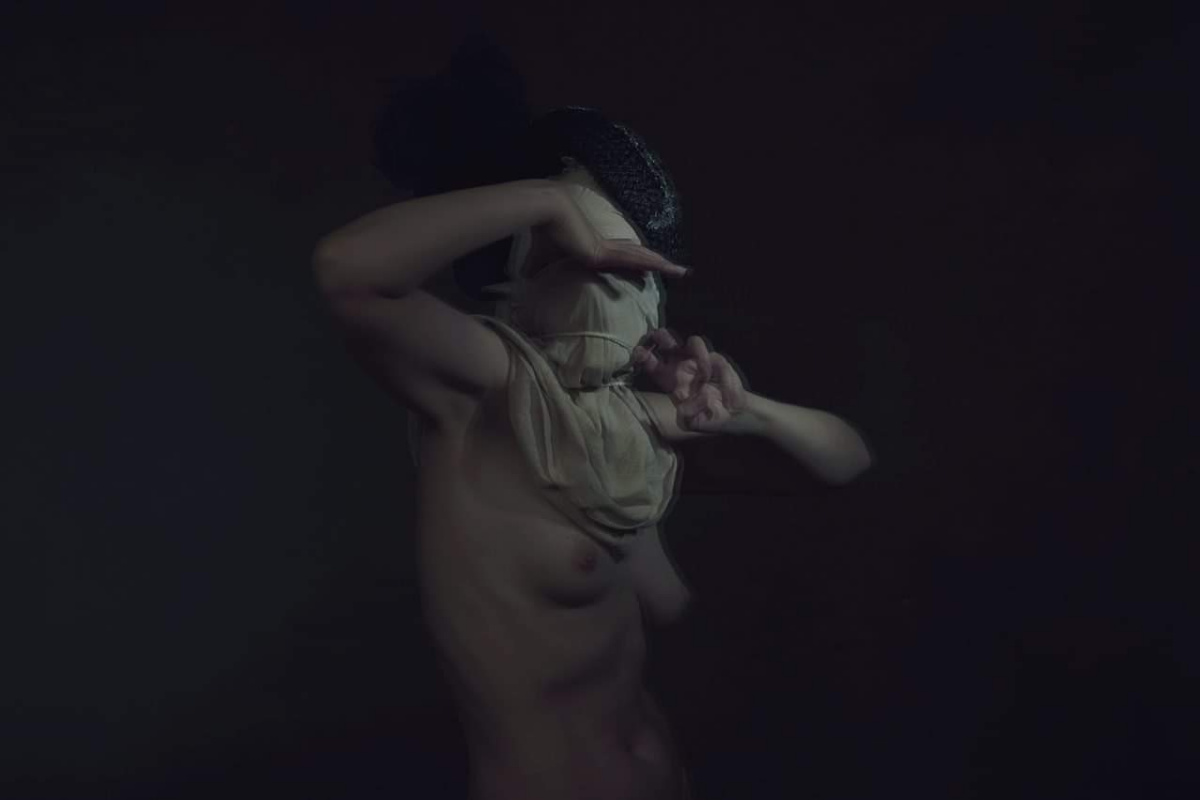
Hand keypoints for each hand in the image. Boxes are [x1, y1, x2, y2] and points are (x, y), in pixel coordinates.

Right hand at [538, 183, 689, 278]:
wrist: (545, 212)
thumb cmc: (544, 232)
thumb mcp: (541, 256)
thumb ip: (537, 267)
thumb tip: (523, 278)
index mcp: (594, 247)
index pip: (620, 257)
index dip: (635, 262)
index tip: (647, 270)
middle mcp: (605, 246)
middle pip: (637, 256)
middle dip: (657, 263)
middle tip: (677, 270)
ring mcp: (607, 248)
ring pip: (641, 259)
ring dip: (662, 265)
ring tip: (681, 272)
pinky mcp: (603, 253)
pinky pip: (634, 261)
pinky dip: (651, 265)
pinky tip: (667, 269)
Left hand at [632, 328, 748, 433]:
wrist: (731, 413)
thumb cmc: (705, 416)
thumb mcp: (692, 421)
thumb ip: (687, 415)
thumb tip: (686, 407)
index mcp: (670, 380)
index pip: (653, 365)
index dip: (645, 358)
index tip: (639, 352)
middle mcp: (682, 366)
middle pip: (669, 344)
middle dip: (663, 337)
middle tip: (660, 335)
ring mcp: (700, 361)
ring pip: (693, 343)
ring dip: (697, 350)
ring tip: (705, 372)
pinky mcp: (718, 363)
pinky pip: (716, 359)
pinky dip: (717, 370)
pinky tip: (723, 386)